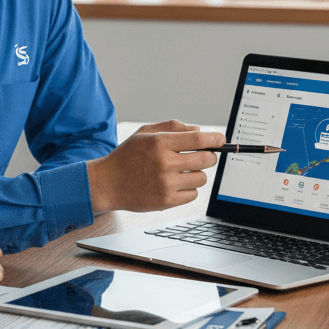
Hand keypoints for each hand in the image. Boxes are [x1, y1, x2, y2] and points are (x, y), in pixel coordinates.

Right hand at [86, 120, 224, 212]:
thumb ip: (172, 127)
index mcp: (159, 143)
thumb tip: (200, 131)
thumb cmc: (127, 156)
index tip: (221, 140)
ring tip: (181, 172)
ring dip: (196, 174)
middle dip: (209, 156)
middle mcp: (164, 163)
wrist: (107, 183)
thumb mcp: (144, 133)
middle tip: (203, 156)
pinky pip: (193, 195)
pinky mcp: (166, 201)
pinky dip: (188, 189)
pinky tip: (174, 185)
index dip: (215, 139)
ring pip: (201, 178)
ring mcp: (166, 184)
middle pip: (206, 159)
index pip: (198, 139)